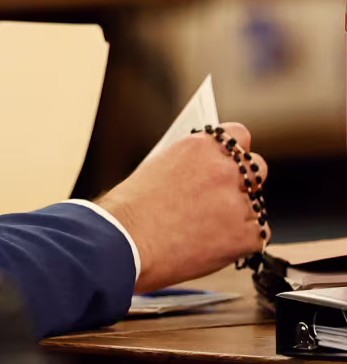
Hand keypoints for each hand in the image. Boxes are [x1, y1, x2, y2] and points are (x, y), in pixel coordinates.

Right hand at [97, 122, 267, 293]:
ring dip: (238, 214)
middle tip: (225, 195)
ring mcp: (237, 204)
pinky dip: (239, 240)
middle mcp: (222, 170)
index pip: (238, 135)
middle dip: (245, 181)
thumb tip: (205, 170)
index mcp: (199, 148)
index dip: (235, 150)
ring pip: (255, 205)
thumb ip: (190, 165)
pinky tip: (213, 242)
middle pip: (257, 167)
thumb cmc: (129, 210)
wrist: (123, 244)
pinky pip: (256, 234)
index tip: (231, 159)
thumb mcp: (157, 169)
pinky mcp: (245, 236)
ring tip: (208, 227)